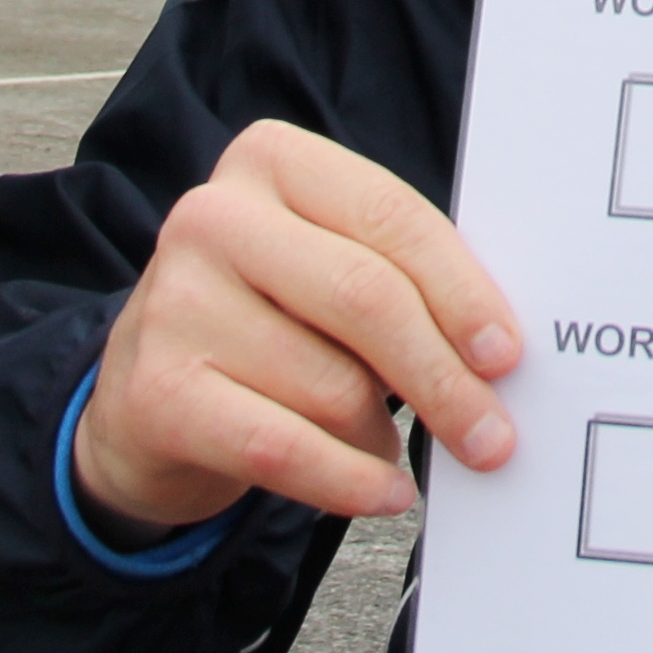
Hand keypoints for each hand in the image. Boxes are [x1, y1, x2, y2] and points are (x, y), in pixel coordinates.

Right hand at [71, 121, 522, 534]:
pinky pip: (283, 447)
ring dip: (382, 434)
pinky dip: (348, 479)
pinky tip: (383, 492)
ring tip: (389, 449)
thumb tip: (496, 350)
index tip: (507, 355)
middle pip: (366, 298)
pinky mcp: (158, 391)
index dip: (461, 291)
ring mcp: (176, 302)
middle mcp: (214, 217)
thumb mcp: (327, 268)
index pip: (391, 218)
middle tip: (491, 436)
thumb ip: (400, 280)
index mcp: (271, 160)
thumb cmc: (267, 320)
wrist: (145, 397)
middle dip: (444, 375)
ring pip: (332, 383)